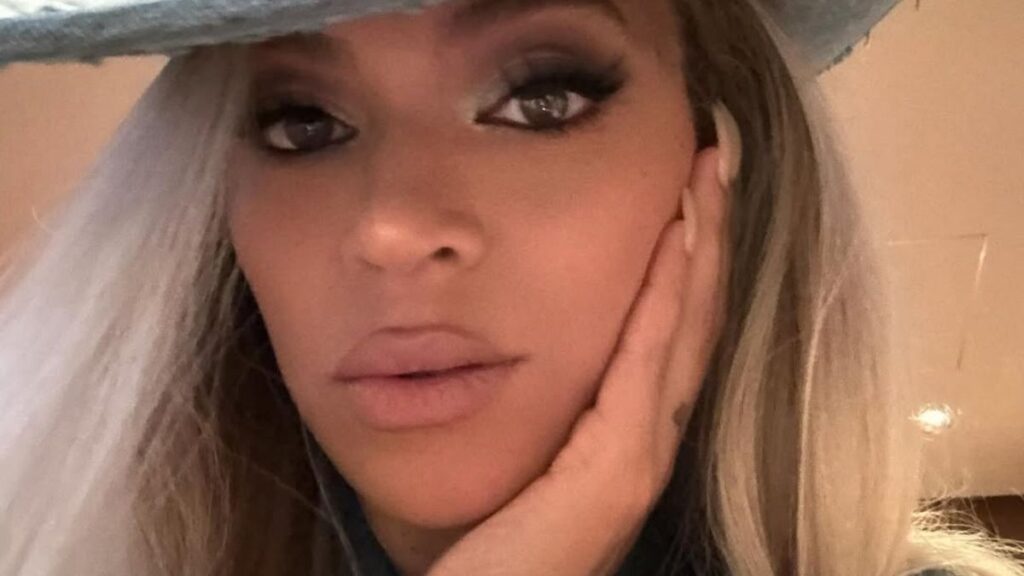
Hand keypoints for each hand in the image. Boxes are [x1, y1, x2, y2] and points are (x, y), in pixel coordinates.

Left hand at [426, 143, 732, 575]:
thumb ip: (549, 412)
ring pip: (684, 330)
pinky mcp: (616, 469)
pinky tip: (678, 240)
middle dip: (711, 234)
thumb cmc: (494, 544)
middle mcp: (649, 440)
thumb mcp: (528, 458)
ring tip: (710, 175)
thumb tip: (532, 346)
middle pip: (693, 319)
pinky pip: (646, 362)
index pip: (670, 332)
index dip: (691, 260)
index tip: (694, 189)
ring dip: (701, 247)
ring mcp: (640, 455)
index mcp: (628, 435)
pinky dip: (668, 297)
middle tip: (719, 156)